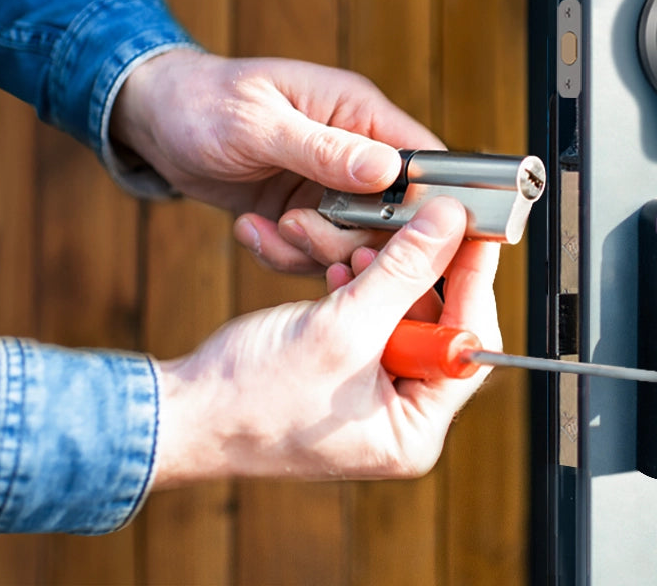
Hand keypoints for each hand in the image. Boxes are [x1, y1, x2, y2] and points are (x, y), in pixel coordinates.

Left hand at [110, 48, 443, 272]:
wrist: (153, 120)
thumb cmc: (201, 100)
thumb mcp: (258, 123)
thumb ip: (324, 149)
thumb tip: (388, 170)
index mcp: (359, 112)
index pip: (423, 161)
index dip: (429, 205)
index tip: (406, 241)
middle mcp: (355, 152)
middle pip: (393, 216)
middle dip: (349, 237)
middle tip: (297, 228)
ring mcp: (331, 187)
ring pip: (355, 243)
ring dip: (309, 249)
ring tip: (267, 228)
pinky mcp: (305, 213)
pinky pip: (315, 253)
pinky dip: (283, 254)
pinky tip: (250, 229)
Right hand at [152, 198, 501, 485]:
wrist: (179, 412)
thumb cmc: (250, 398)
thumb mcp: (341, 327)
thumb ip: (402, 272)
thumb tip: (450, 225)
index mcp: (414, 431)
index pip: (469, 346)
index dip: (474, 282)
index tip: (477, 231)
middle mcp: (402, 418)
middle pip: (440, 326)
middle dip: (416, 274)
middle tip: (417, 225)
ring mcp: (374, 396)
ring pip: (402, 314)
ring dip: (382, 275)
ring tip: (357, 250)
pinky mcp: (347, 373)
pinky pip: (371, 319)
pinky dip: (359, 289)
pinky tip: (340, 269)